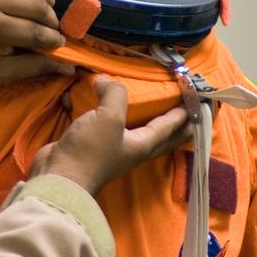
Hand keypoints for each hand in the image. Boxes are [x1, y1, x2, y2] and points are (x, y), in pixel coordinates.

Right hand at [30, 77, 190, 195]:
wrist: (60, 176)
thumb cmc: (91, 149)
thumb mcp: (109, 116)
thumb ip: (114, 94)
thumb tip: (105, 81)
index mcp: (142, 144)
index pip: (168, 126)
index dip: (182, 114)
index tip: (195, 102)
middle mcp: (131, 148)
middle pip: (159, 137)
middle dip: (174, 128)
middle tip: (188, 117)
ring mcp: (112, 149)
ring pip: (135, 132)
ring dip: (147, 123)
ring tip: (153, 111)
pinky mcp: (93, 146)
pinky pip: (110, 128)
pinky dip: (114, 117)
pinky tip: (108, 109)